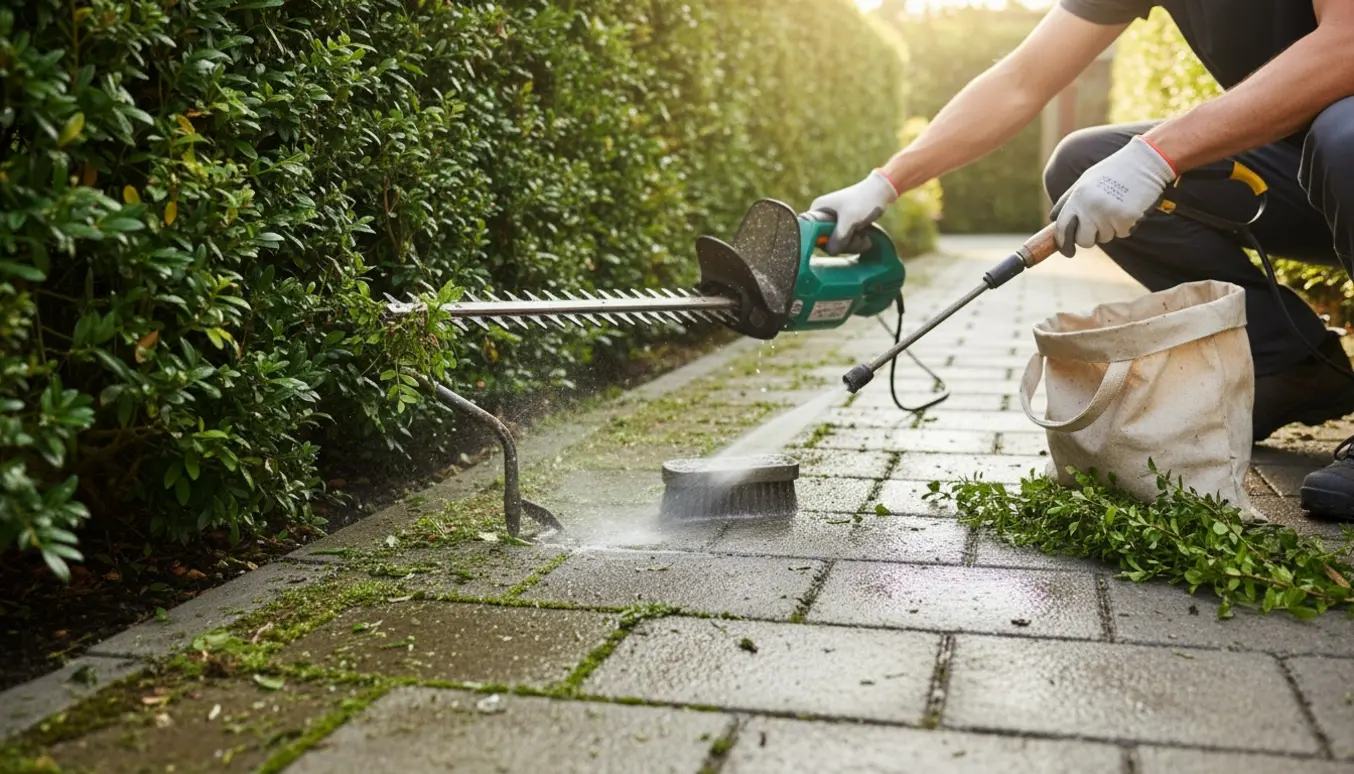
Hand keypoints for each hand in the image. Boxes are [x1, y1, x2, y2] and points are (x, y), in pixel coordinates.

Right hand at [809, 170, 898, 253]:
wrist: (881, 191)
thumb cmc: (863, 201)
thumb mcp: (850, 221)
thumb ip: (838, 238)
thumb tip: (831, 251)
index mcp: (818, 210)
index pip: (812, 233)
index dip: (824, 240)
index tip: (839, 239)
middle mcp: (823, 216)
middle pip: (826, 241)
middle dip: (844, 243)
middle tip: (856, 236)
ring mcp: (834, 221)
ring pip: (838, 243)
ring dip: (853, 244)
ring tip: (864, 235)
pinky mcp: (844, 226)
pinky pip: (846, 241)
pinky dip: (856, 242)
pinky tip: (865, 237)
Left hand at [1051, 135, 1176, 256]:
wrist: (1145, 161)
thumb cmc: (1113, 171)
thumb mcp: (1085, 181)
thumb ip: (1068, 201)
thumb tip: (1054, 220)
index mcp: (1078, 197)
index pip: (1062, 228)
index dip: (1063, 243)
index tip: (1067, 251)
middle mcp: (1091, 206)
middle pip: (1083, 241)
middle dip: (1089, 238)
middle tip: (1097, 226)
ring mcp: (1109, 213)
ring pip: (1104, 238)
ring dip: (1109, 229)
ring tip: (1116, 206)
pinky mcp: (1127, 218)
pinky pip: (1122, 233)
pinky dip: (1125, 226)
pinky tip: (1129, 207)